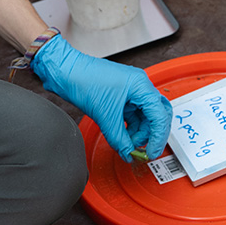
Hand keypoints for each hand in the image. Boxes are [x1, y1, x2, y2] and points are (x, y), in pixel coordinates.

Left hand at [31, 35, 171, 161]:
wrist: (65, 71)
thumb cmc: (83, 80)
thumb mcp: (104, 115)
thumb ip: (119, 138)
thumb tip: (128, 153)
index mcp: (141, 86)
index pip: (160, 115)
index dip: (158, 137)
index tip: (152, 152)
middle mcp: (139, 87)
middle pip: (156, 116)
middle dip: (151, 135)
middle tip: (144, 150)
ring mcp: (130, 91)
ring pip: (144, 118)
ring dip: (138, 133)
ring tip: (128, 146)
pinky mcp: (120, 97)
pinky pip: (132, 116)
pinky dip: (129, 128)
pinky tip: (124, 138)